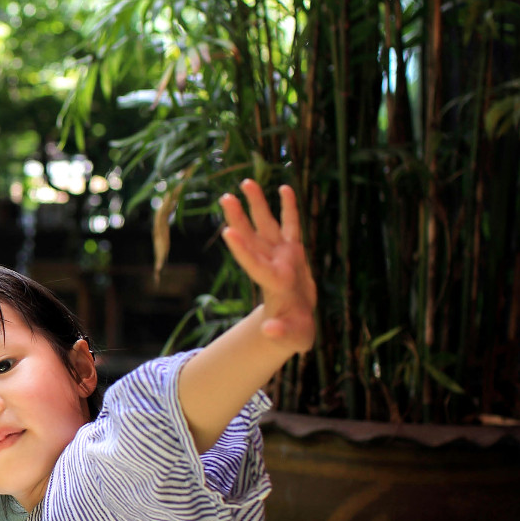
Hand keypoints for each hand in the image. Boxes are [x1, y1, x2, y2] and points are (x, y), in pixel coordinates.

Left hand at [218, 180, 315, 355]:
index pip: (254, 265)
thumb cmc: (294, 334)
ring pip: (267, 226)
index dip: (242, 250)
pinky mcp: (294, 253)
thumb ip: (282, 334)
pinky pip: (291, 226)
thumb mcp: (292, 338)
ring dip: (258, 205)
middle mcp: (272, 266)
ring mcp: (281, 257)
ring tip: (247, 182)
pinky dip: (288, 208)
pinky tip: (284, 187)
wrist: (294, 324)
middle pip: (253, 239)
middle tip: (225, 198)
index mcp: (273, 285)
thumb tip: (271, 331)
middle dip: (240, 220)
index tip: (227, 232)